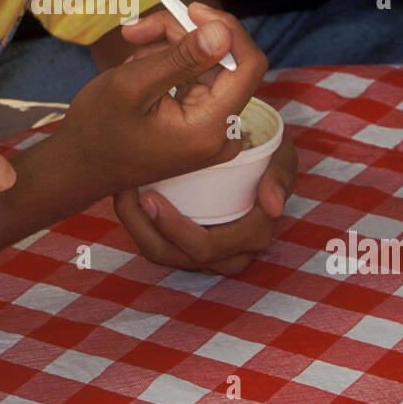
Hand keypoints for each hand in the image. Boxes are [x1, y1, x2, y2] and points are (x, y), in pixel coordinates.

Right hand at [57, 4, 266, 195]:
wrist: (80, 167)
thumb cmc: (97, 130)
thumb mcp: (133, 85)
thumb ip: (181, 58)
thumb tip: (222, 31)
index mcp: (210, 128)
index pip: (249, 65)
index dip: (226, 29)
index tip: (190, 10)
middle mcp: (222, 133)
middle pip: (224, 61)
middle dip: (183, 36)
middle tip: (138, 29)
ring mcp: (213, 131)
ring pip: (208, 66)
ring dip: (171, 49)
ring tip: (132, 54)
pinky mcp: (201, 125)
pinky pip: (197, 80)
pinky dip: (170, 66)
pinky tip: (140, 69)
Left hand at [115, 133, 296, 276]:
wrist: (248, 147)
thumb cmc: (265, 151)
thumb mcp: (279, 155)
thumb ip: (281, 175)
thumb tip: (272, 206)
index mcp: (252, 236)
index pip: (208, 247)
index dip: (174, 231)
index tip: (149, 197)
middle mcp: (230, 253)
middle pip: (178, 256)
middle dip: (146, 229)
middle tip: (126, 193)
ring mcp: (208, 252)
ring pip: (163, 253)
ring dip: (136, 227)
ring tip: (121, 193)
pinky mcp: (187, 243)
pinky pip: (156, 244)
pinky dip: (137, 224)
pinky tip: (125, 196)